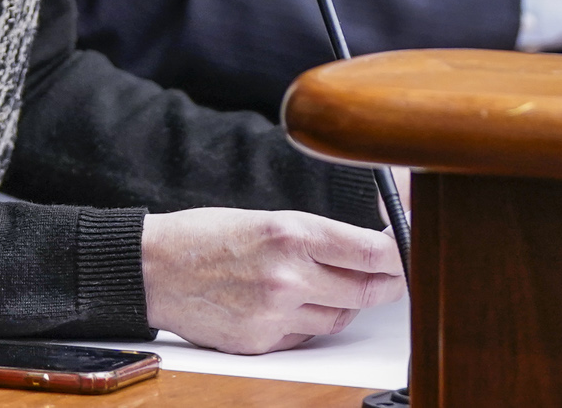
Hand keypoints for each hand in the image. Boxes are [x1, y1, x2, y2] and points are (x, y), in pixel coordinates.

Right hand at [141, 209, 404, 353]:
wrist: (154, 269)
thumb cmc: (205, 236)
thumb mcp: (267, 219)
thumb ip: (316, 238)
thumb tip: (364, 250)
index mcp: (291, 233)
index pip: (371, 251)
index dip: (399, 255)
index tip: (406, 254)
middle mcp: (288, 276)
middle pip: (365, 290)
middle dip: (387, 284)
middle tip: (395, 277)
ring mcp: (276, 314)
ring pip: (340, 319)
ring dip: (348, 306)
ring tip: (338, 288)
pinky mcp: (262, 342)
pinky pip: (307, 337)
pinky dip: (311, 323)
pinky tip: (297, 305)